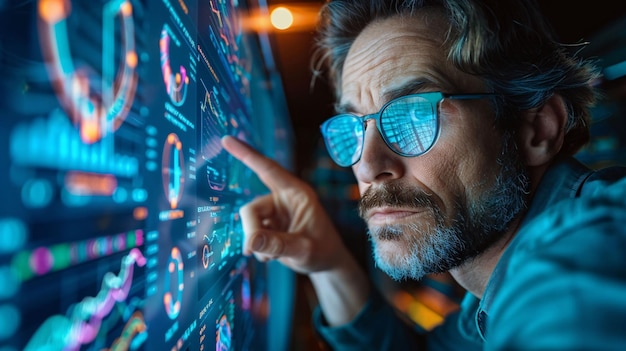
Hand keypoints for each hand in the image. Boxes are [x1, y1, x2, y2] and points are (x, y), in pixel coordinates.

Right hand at [221, 136, 349, 273]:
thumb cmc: (322, 251)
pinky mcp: (269, 225)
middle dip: (251, 231)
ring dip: (256, 242)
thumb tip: (250, 243)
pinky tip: (270, 256)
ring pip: (249, 222)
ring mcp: (274, 212)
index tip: (226, 139)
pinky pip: (252, 233)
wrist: (326, 264)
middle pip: (251, 209)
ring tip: (272, 256)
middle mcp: (283, 198)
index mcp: (296, 193)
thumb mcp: (302, 249)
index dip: (246, 154)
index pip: (268, 169)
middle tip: (254, 251)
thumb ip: (277, 245)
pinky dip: (257, 247)